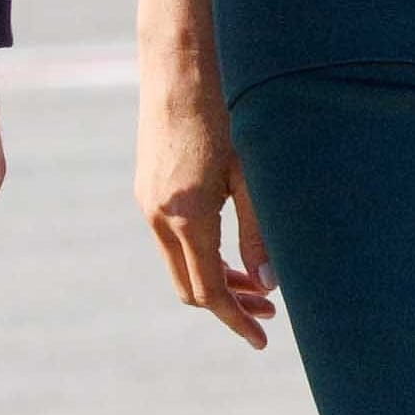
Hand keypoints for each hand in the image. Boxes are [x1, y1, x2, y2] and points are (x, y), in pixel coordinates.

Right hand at [135, 56, 278, 349]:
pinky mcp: (146, 193)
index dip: (236, 319)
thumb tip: (267, 284)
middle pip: (189, 288)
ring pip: (179, 266)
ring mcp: (147, 206)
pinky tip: (226, 251)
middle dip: (228, 305)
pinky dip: (199, 256)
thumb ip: (257, 231)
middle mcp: (158, 218)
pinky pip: (170, 243)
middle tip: (268, 310)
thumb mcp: (249, 175)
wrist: (177, 75)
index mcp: (186, 217)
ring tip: (255, 285)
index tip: (261, 338)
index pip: (209, 291)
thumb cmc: (223, 119)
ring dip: (215, 281)